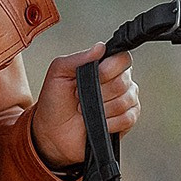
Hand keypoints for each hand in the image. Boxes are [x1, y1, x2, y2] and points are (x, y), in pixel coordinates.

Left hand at [30, 43, 139, 172]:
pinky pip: (128, 118)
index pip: (122, 59)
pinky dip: (111, 122)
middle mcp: (119, 81)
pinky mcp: (127, 120)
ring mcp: (125, 101)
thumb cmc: (54, 102)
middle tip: (82, 97)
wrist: (52, 133)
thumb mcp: (58, 73)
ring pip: (126, 100)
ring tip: (87, 110)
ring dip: (102, 108)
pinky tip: (99, 122)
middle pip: (124, 81)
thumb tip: (100, 47)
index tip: (92, 77)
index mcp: (105, 66)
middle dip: (100, 92)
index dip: (108, 69)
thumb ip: (78, 57)